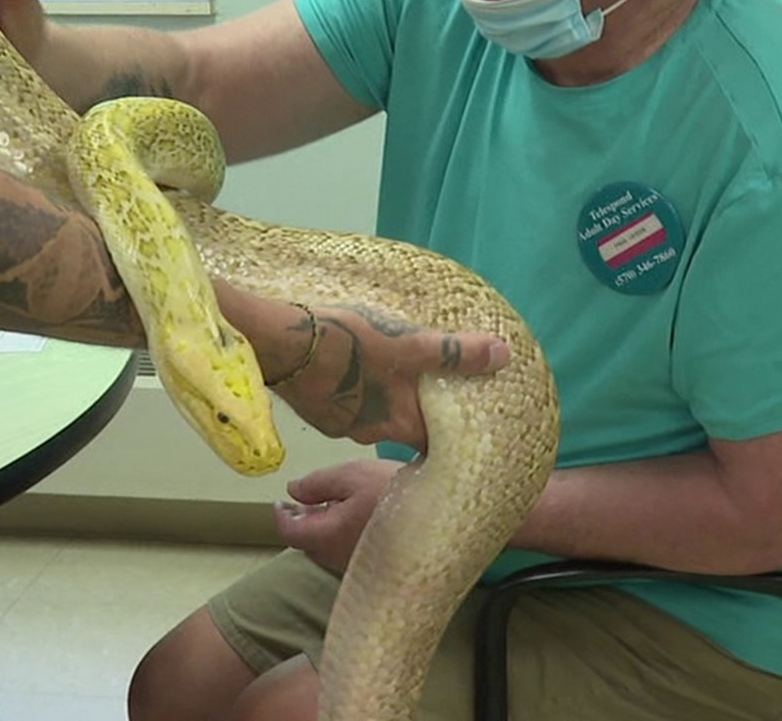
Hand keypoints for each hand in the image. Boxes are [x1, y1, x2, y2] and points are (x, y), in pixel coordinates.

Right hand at [271, 304, 508, 449]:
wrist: (279, 342)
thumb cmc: (347, 343)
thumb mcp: (408, 343)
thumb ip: (453, 353)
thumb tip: (502, 356)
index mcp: (398, 420)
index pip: (434, 440)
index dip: (450, 434)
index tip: (465, 427)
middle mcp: (369, 430)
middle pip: (404, 426)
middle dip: (418, 413)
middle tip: (434, 393)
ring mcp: (337, 421)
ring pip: (374, 413)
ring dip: (385, 398)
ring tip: (395, 375)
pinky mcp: (314, 406)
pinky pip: (345, 402)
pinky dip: (356, 390)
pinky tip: (355, 368)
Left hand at [273, 459, 400, 574]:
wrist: (440, 519)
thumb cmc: (394, 494)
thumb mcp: (352, 476)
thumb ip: (317, 483)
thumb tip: (293, 490)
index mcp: (325, 535)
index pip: (289, 530)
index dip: (280, 514)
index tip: (279, 502)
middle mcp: (336, 558)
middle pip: (308, 543)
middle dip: (303, 522)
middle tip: (305, 501)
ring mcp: (356, 567)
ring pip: (329, 549)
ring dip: (324, 529)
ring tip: (333, 506)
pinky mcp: (375, 569)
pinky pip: (349, 552)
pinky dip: (343, 535)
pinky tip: (359, 519)